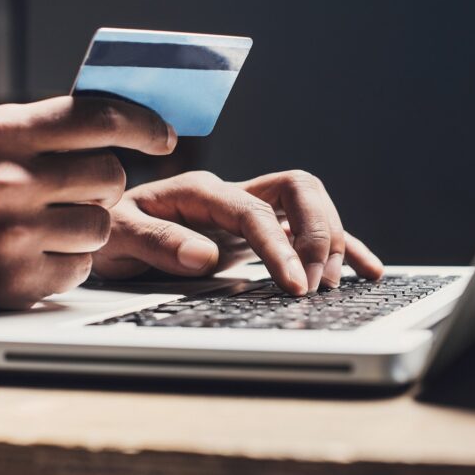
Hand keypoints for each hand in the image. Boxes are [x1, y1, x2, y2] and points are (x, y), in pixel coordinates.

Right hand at [0, 96, 175, 309]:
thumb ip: (49, 125)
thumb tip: (127, 121)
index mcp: (1, 133)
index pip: (98, 118)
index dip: (143, 124)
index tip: (164, 135)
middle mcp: (7, 181)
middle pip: (112, 175)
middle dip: (103, 182)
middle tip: (74, 188)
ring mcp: (12, 236)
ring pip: (103, 226)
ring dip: (86, 225)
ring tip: (47, 223)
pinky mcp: (16, 282)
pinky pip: (82, 267)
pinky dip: (68, 261)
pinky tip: (34, 252)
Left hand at [92, 170, 382, 294]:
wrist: (108, 232)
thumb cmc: (110, 232)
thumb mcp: (118, 236)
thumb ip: (157, 242)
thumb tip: (205, 256)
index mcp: (201, 191)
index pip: (254, 211)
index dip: (280, 246)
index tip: (295, 285)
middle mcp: (232, 195)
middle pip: (298, 189)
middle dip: (317, 234)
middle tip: (315, 284)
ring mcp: (249, 211)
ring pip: (310, 205)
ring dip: (332, 239)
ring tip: (336, 284)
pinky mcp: (259, 233)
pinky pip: (308, 231)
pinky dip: (342, 247)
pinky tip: (367, 268)